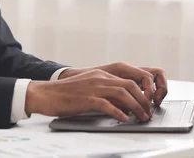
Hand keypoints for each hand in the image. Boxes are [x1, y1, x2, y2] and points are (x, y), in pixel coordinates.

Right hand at [25, 69, 151, 121]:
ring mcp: (93, 88)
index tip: (146, 104)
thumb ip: (105, 92)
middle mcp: (99, 78)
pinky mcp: (87, 99)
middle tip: (148, 112)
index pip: (128, 80)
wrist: (46, 94)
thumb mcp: (88, 88)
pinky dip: (119, 113)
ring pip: (123, 94)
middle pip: (130, 86)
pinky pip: (107, 105)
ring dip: (136, 107)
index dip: (141, 92)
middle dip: (143, 100)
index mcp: (100, 75)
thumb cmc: (66, 94)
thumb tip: (124, 105)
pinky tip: (123, 119)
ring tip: (142, 117)